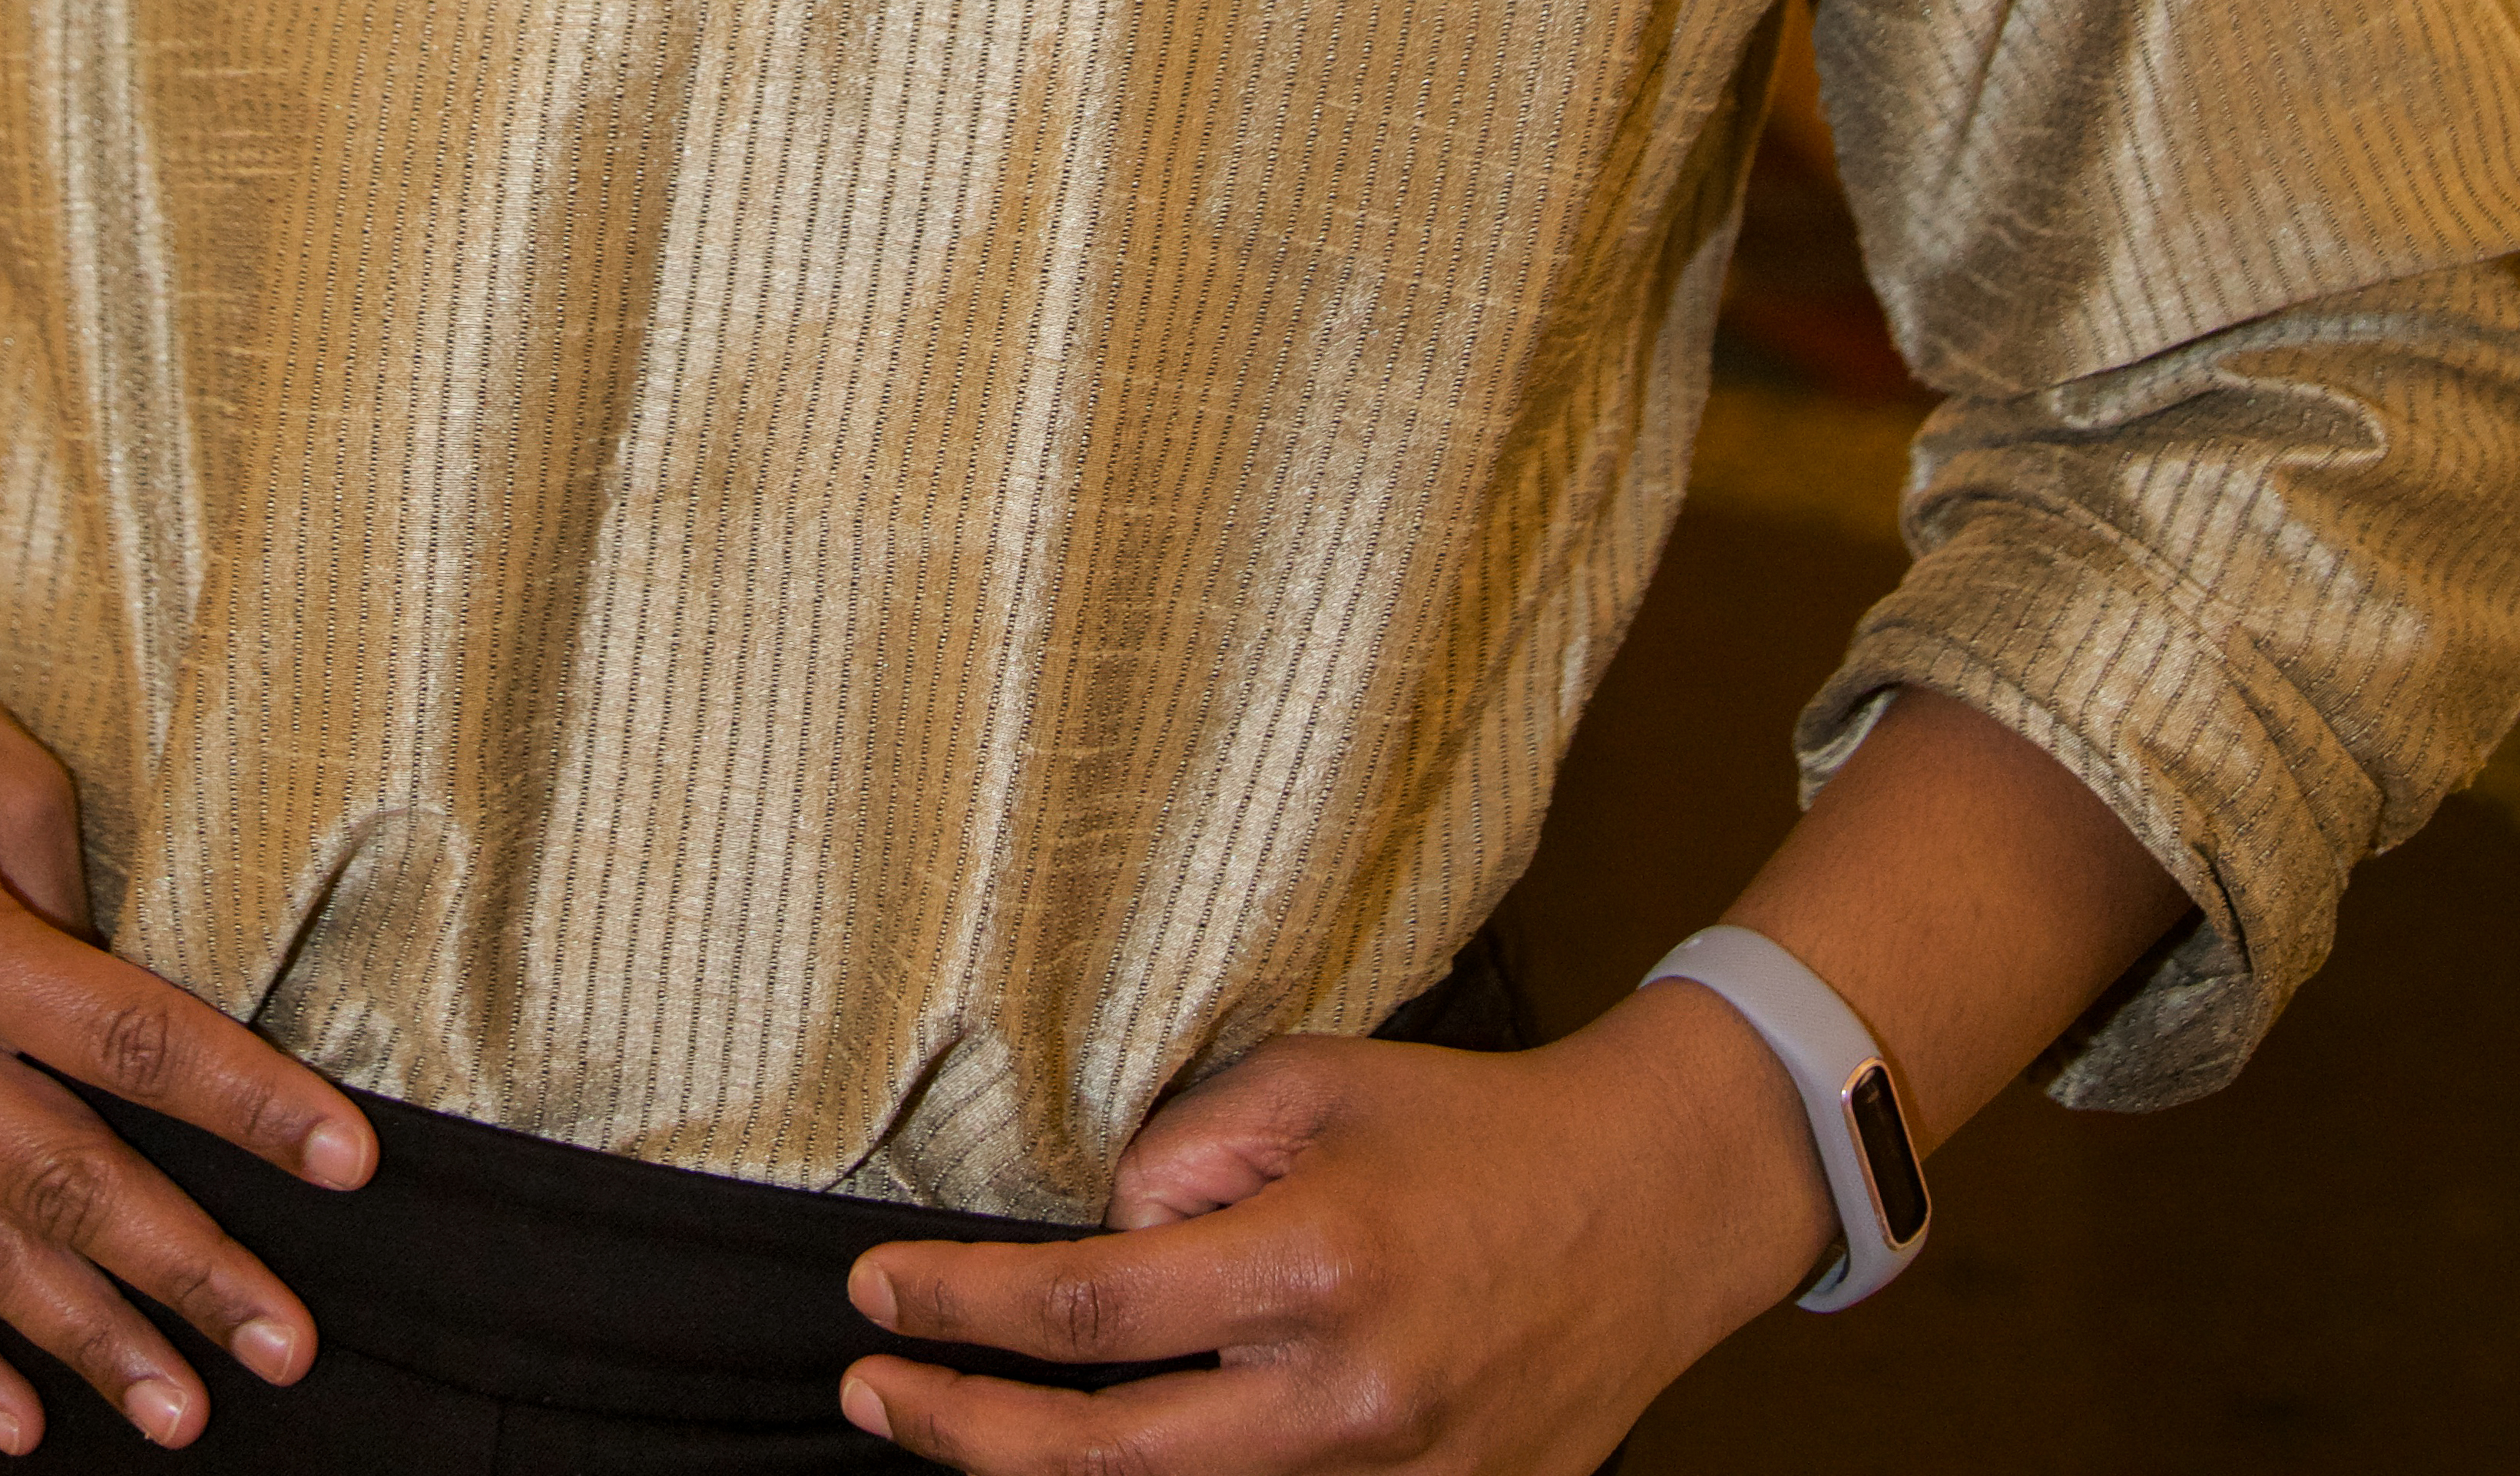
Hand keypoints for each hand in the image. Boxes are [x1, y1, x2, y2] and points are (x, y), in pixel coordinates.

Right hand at [0, 582, 373, 1451]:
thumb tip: (136, 1035)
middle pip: (61, 1179)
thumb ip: (74, 910)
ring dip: (80, 1343)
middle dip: (184, 1271)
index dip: (247, 1106)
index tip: (346, 1164)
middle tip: (286, 1347)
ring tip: (179, 1413)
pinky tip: (12, 1424)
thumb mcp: (3, 774)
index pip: (130, 1043)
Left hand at [839, 991, 1829, 1471]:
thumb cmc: (1473, 1129)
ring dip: (1047, 1475)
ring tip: (955, 1425)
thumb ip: (1186, 1152)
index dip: (961, 1312)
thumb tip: (1101, 1227)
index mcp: (1312, 1271)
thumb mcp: (1314, 1083)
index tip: (877, 1293)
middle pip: (1101, 1459)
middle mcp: (1343, 1403)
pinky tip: (1098, 1454)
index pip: (1087, 1310)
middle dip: (962, 1429)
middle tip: (872, 1390)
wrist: (1647, 1208)